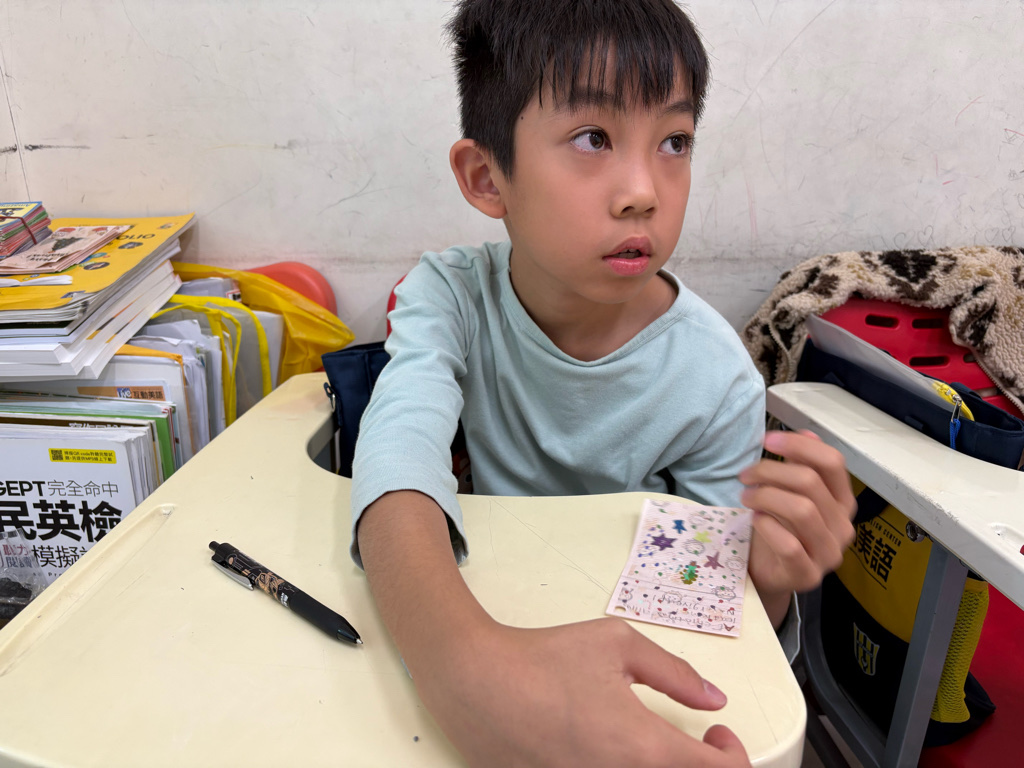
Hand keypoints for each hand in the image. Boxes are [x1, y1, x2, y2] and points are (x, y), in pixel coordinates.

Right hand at [411, 616, 750, 767]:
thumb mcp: (618, 644)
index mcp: (645, 747)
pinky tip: (605, 750)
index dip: (732, 754)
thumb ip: (674, 672)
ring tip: (643, 743)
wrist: (475, 682)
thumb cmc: (544, 659)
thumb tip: (711, 697)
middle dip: (698, 766)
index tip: (716, 733)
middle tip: (690, 742)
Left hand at [739, 430, 856, 624]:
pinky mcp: (808, 575)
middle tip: (745, 475)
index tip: (766, 439)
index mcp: (842, 500)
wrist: (769, 574)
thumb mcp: (788, 493)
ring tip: (746, 497)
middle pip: (810, 483)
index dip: (799, 444)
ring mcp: (829, 553)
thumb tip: (807, 432)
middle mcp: (842, 526)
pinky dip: (767, 526)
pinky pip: (789, 545)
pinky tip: (755, 519)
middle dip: (771, 471)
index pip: (833, 462)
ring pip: (802, 510)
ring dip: (766, 496)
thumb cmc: (779, 528)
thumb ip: (799, 465)